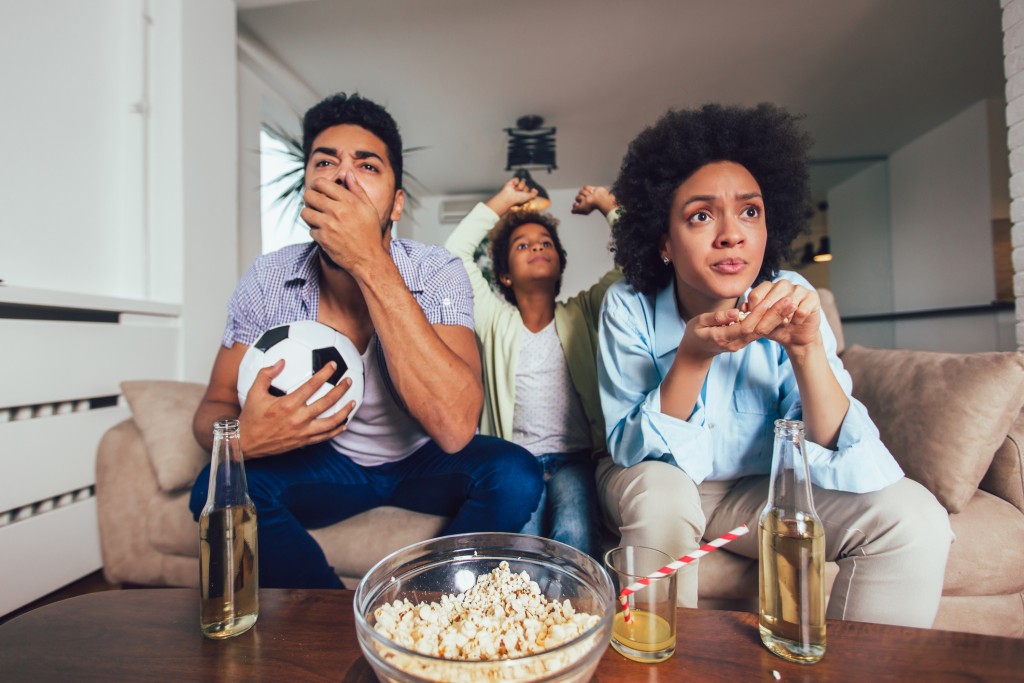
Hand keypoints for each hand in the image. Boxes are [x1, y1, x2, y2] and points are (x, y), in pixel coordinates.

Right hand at [237, 359, 355, 456]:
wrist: (246, 444)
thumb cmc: (250, 417)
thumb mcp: (254, 393)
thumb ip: (266, 374)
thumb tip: (281, 361)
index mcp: (287, 404)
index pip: (312, 385)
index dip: (325, 374)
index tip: (333, 365)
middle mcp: (298, 418)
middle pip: (327, 402)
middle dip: (341, 389)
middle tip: (349, 380)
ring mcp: (302, 432)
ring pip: (330, 422)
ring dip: (344, 411)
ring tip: (353, 402)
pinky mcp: (303, 442)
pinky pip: (324, 437)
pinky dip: (336, 430)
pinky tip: (343, 424)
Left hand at [301, 173, 388, 273]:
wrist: (368, 259)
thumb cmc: (370, 234)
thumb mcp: (369, 208)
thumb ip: (357, 190)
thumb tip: (348, 174)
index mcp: (348, 201)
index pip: (321, 183)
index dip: (317, 185)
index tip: (318, 190)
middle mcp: (337, 211)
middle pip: (309, 195)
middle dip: (310, 198)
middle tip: (315, 203)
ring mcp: (328, 225)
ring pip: (305, 212)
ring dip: (310, 214)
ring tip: (318, 218)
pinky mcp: (323, 239)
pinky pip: (310, 229)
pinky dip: (316, 231)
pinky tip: (325, 233)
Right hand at [485, 177, 537, 215]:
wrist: (509, 197)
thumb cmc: (517, 199)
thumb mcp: (528, 197)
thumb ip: (534, 194)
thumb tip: (535, 190)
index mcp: (523, 195)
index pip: (529, 190)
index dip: (530, 191)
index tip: (530, 192)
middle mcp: (520, 191)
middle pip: (526, 186)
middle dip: (524, 189)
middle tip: (519, 193)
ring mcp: (515, 187)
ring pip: (522, 182)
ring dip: (520, 186)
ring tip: (515, 190)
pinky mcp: (512, 182)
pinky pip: (517, 179)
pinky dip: (515, 182)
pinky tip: (513, 186)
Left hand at [571, 185, 616, 215]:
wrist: (599, 198)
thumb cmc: (591, 204)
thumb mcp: (582, 209)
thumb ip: (576, 210)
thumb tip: (572, 211)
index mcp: (583, 207)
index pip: (575, 205)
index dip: (576, 205)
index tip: (578, 204)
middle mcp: (585, 202)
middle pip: (577, 197)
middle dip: (581, 198)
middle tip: (586, 199)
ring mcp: (588, 195)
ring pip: (580, 191)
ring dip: (585, 193)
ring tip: (591, 195)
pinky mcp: (590, 190)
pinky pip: (585, 187)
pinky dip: (588, 189)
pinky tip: (592, 191)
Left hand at [744, 280, 821, 350]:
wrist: (795, 337)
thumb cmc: (775, 327)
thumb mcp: (760, 323)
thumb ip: (751, 314)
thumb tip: (744, 308)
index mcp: (768, 287)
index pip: (755, 295)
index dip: (754, 311)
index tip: (756, 322)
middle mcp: (783, 284)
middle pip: (770, 298)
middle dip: (768, 317)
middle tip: (771, 325)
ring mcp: (799, 288)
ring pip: (787, 302)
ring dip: (784, 318)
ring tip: (785, 323)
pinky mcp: (812, 297)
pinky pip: (801, 309)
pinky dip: (797, 320)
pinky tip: (797, 322)